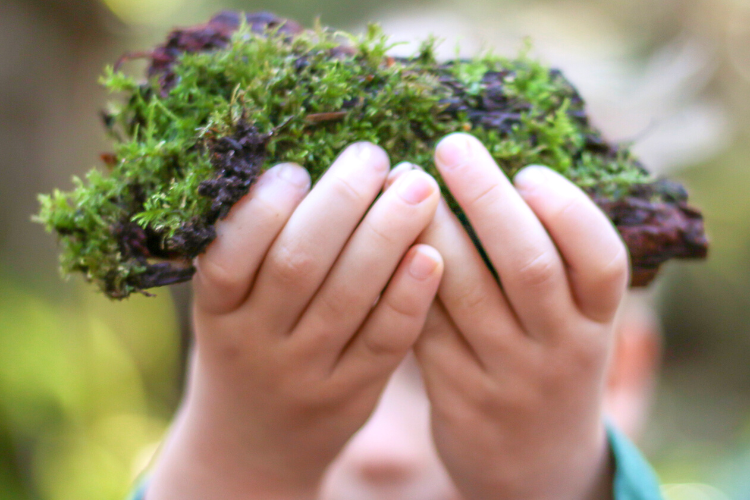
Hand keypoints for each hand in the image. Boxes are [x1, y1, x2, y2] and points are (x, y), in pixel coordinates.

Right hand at [147, 143, 443, 499]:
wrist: (252, 447)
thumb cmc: (244, 352)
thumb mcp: (228, 310)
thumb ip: (256, 255)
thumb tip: (317, 171)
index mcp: (216, 313)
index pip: (231, 255)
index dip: (264, 207)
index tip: (298, 167)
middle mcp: (255, 344)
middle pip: (299, 265)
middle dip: (341, 202)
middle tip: (374, 156)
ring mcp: (306, 373)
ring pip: (348, 297)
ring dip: (387, 234)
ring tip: (417, 187)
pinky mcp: (352, 395)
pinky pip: (385, 341)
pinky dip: (409, 295)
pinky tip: (433, 252)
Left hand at [406, 134, 627, 499]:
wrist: (535, 467)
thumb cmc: (551, 368)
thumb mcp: (576, 327)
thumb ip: (555, 265)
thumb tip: (496, 174)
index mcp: (598, 325)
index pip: (600, 260)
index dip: (567, 209)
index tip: (528, 169)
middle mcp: (558, 350)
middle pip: (526, 265)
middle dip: (486, 197)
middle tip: (451, 145)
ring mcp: (506, 376)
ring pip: (463, 292)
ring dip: (431, 229)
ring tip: (404, 181)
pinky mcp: (456, 394)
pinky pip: (424, 324)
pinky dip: (404, 275)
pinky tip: (383, 234)